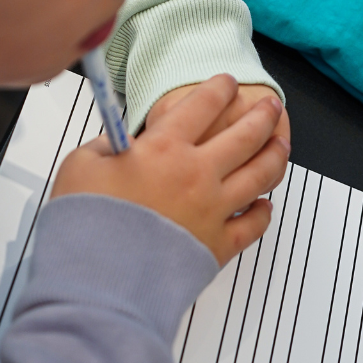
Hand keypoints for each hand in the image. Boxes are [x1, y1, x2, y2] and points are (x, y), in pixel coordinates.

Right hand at [51, 74, 290, 264]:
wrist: (100, 280)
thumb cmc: (86, 222)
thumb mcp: (80, 165)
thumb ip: (106, 146)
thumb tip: (123, 146)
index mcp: (164, 147)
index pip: (203, 105)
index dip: (220, 88)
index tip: (228, 82)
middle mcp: (197, 173)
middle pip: (245, 135)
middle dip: (262, 114)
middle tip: (271, 104)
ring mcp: (213, 210)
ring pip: (260, 175)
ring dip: (275, 155)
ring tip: (282, 144)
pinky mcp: (217, 246)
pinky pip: (253, 226)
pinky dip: (264, 213)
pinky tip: (266, 205)